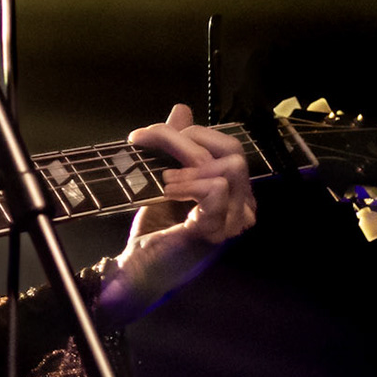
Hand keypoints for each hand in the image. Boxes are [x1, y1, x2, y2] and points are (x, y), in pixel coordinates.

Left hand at [96, 103, 256, 324]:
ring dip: (190, 165)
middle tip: (152, 149)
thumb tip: (182, 109)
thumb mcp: (166, 177)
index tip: (150, 135)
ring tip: (164, 179)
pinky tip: (167, 191)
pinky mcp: (214, 231)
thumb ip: (177, 146)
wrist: (136, 267)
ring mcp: (231, 220)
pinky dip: (188, 184)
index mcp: (233, 192)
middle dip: (189, 141)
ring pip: (231, 167)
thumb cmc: (154, 227)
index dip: (194, 133)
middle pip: (234, 151)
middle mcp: (240, 206)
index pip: (229, 146)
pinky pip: (216, 191)